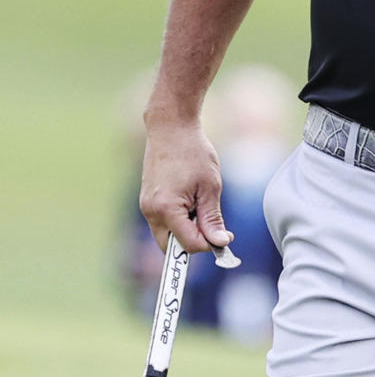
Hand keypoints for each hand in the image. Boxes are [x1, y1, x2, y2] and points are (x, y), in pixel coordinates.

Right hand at [139, 119, 233, 253]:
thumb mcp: (210, 186)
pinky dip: (178, 220)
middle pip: (172, 248)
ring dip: (186, 230)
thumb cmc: (193, 152)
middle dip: (193, 242)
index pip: (188, 245)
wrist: (171, 128)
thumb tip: (220, 243)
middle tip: (212, 224)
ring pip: (166, 236)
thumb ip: (212, 218)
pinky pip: (162, 222)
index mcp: (166, 209)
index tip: (225, 236)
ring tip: (201, 205)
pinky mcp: (147, 200)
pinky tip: (191, 200)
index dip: (209, 244)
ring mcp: (146, 206)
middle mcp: (151, 212)